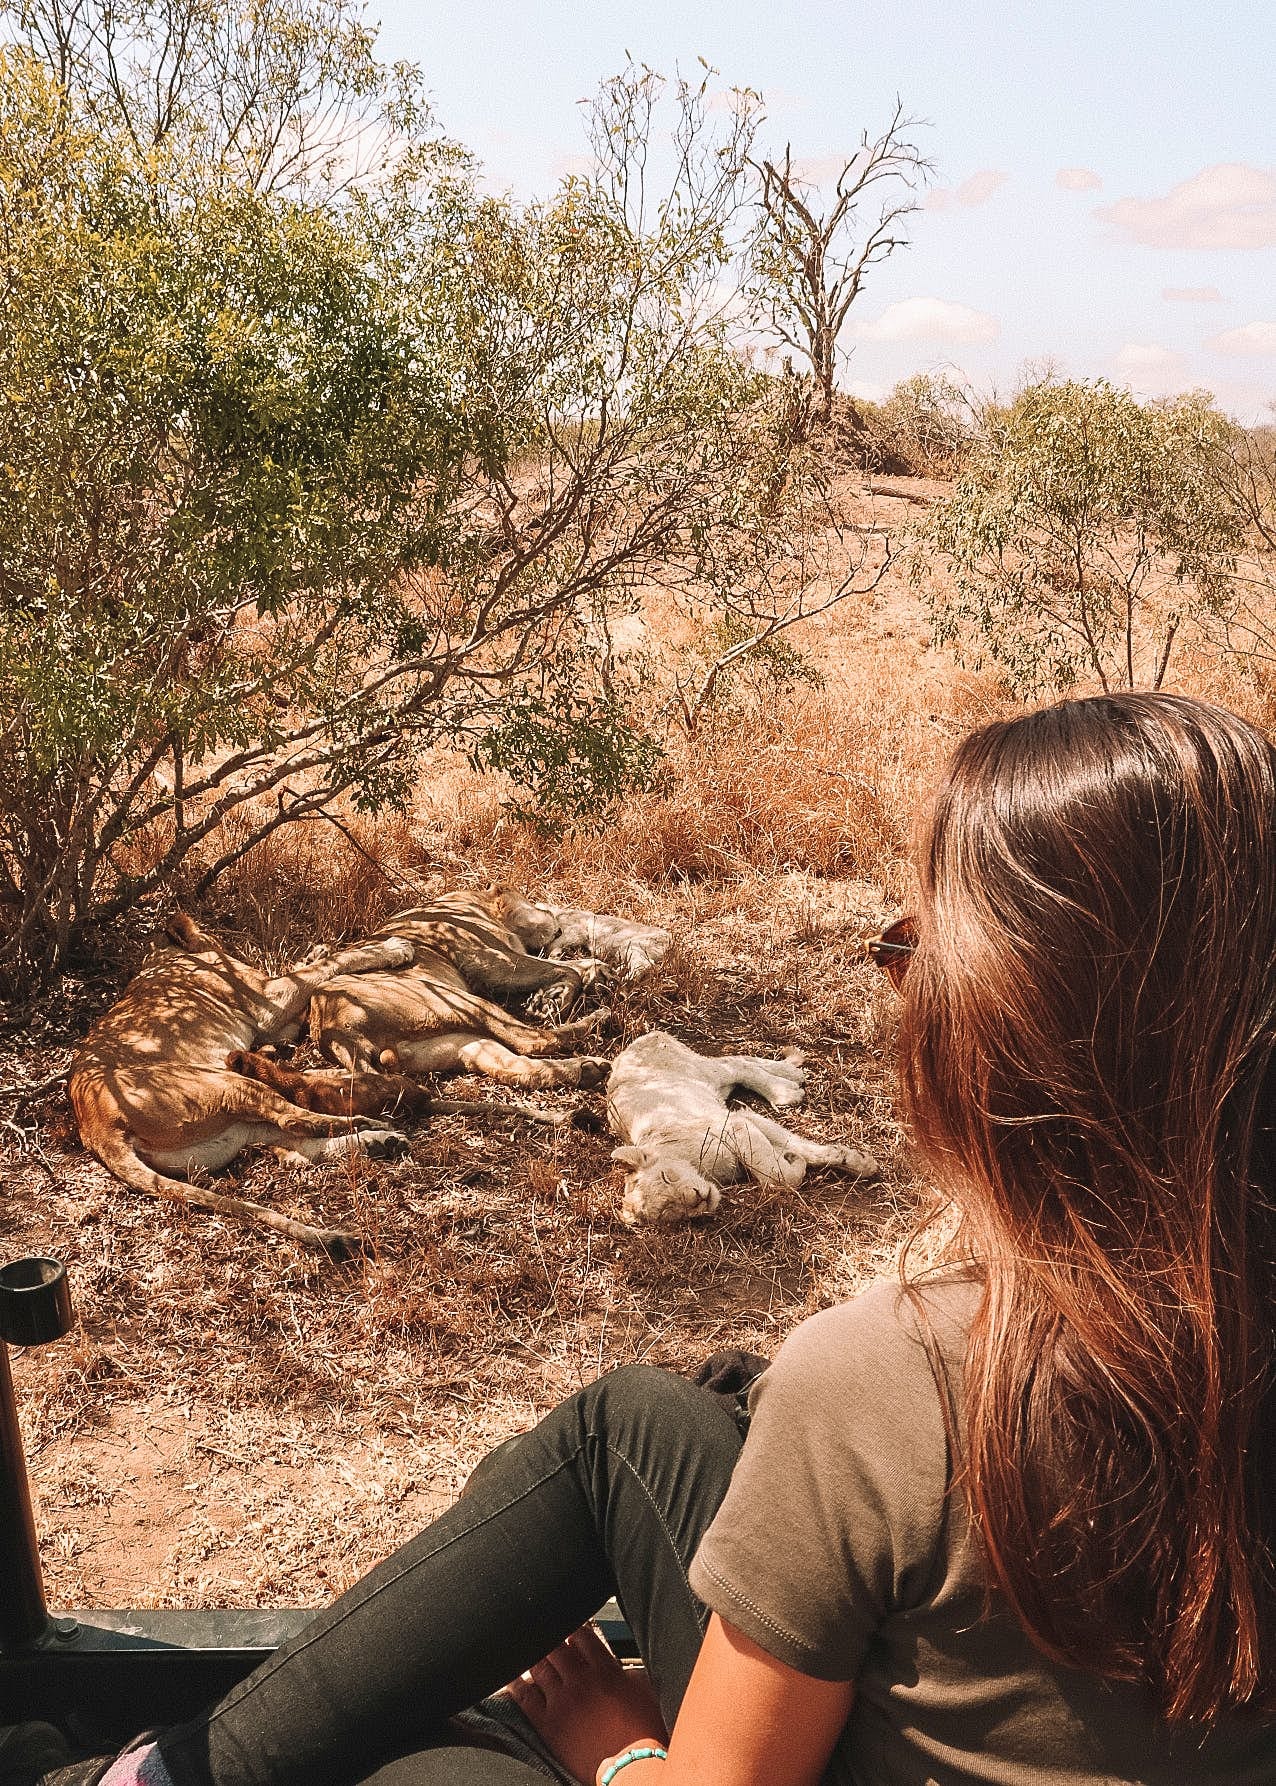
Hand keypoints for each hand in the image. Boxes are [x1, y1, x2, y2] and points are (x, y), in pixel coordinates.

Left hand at [505, 1623, 667, 1785]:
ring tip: (532, 1653)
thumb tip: (617, 1662)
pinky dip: (516, 1684)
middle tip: (548, 1637)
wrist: (631, 1768)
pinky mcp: (549, 1724)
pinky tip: (513, 1677)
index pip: (582, 1635)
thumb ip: (627, 1669)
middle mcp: (581, 1680)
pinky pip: (525, 1697)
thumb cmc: (644, 1734)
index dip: (573, 1628)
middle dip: (552, 1639)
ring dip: (535, 1657)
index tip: (568, 1627)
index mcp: (605, 1669)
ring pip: (540, 1666)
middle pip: (557, 1646)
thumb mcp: (644, 1690)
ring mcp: (563, 1701)